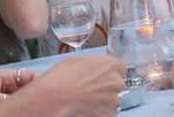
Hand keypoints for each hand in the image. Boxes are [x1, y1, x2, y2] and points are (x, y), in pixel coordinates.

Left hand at [0, 68, 40, 113]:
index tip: (47, 95)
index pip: (32, 76)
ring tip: (32, 109)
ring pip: (24, 98)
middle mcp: (8, 84)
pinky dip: (20, 108)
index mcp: (6, 75)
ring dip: (26, 103)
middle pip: (30, 88)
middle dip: (34, 95)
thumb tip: (28, 100)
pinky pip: (15, 106)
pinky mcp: (1, 105)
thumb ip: (11, 98)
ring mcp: (5, 95)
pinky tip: (22, 111)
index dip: (41, 84)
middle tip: (40, 105)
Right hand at [11, 56, 125, 116]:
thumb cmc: (61, 79)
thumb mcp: (77, 61)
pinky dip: (98, 111)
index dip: (110, 73)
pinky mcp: (107, 114)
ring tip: (85, 100)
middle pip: (117, 84)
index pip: (120, 68)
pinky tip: (85, 107)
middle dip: (107, 86)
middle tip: (92, 89)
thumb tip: (93, 66)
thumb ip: (93, 64)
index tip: (103, 76)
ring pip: (112, 99)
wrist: (53, 98)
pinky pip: (105, 111)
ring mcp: (113, 99)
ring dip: (103, 100)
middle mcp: (116, 82)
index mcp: (111, 65)